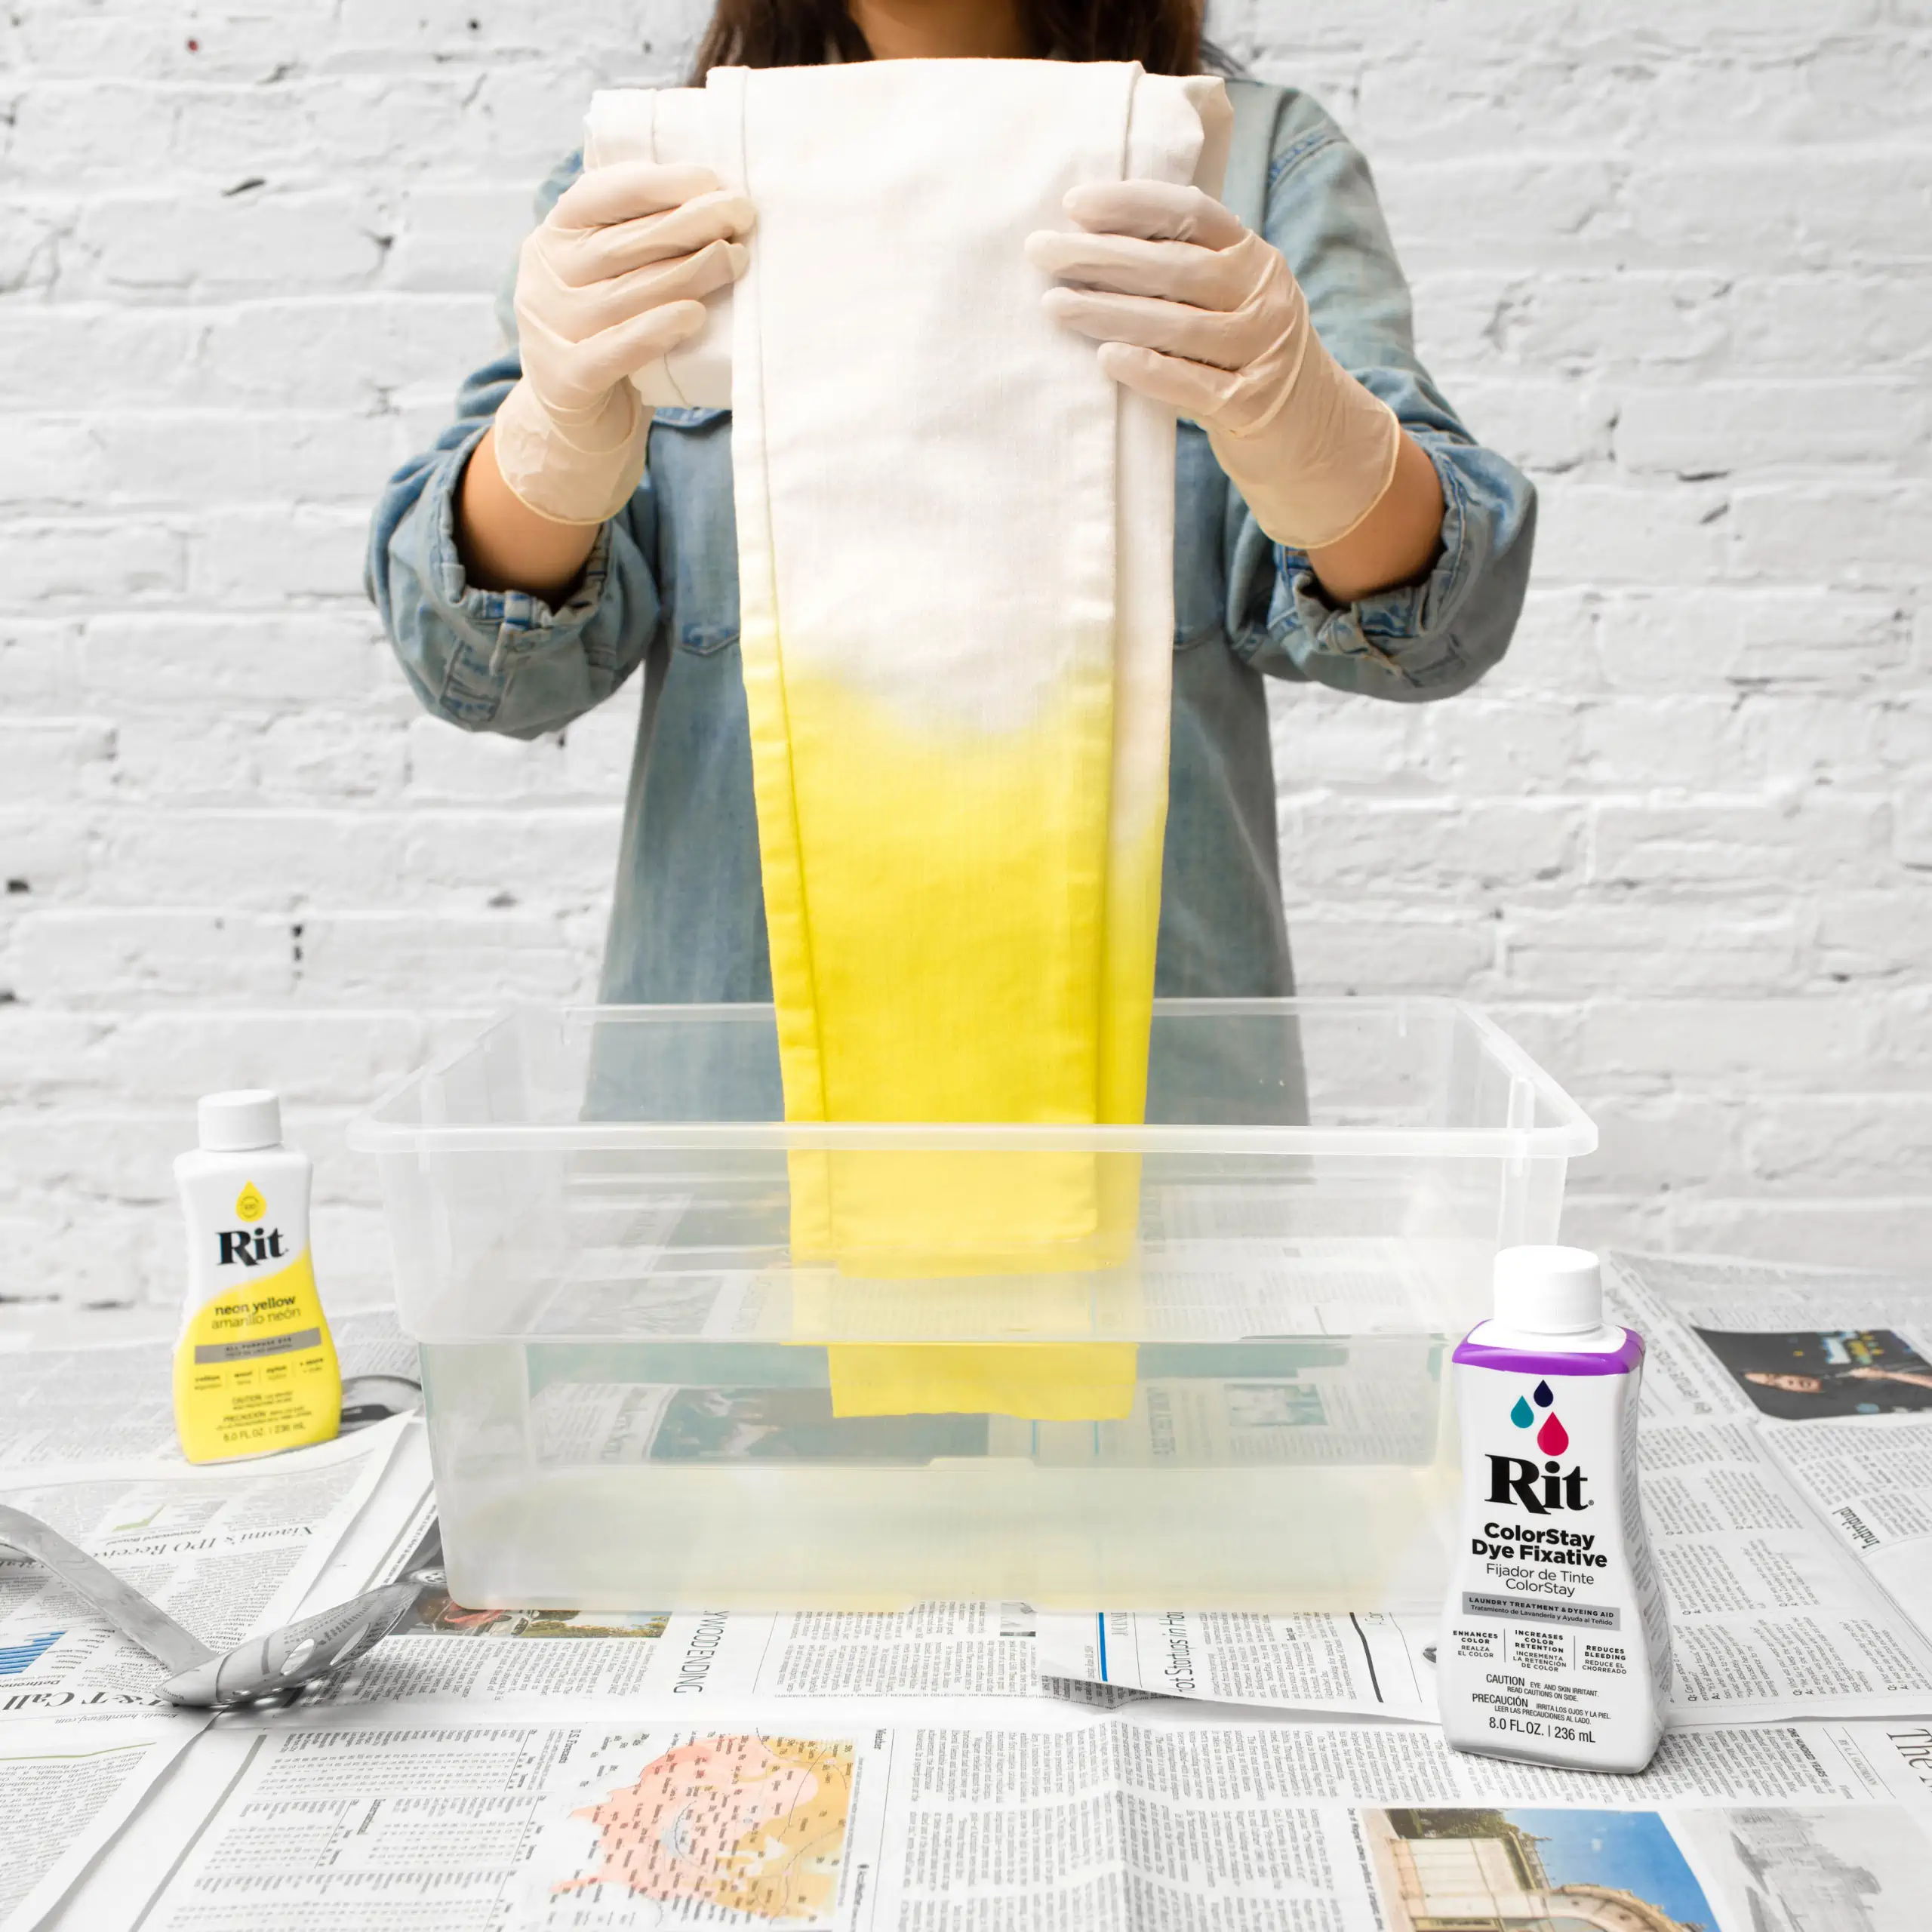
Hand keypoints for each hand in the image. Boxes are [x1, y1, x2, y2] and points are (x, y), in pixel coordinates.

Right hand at [492, 160, 751, 526]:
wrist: (580, 423)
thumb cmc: (614, 335)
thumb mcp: (616, 277)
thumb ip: (643, 241)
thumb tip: (716, 201)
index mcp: (555, 236)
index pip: (601, 195)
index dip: (658, 185)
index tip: (712, 181)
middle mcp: (544, 276)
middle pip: (622, 244)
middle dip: (688, 223)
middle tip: (742, 214)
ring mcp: (550, 327)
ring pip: (626, 294)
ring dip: (687, 273)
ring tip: (736, 260)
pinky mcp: (565, 379)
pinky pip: (615, 349)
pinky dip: (655, 330)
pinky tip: (694, 315)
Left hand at [1026, 180, 1400, 551]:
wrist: (1310, 430)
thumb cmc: (1242, 356)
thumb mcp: (1228, 299)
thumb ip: (1182, 269)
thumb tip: (1086, 241)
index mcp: (1253, 256)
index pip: (1192, 213)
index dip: (1132, 204)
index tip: (1073, 205)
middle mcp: (1263, 294)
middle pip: (1175, 266)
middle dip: (1102, 256)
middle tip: (1041, 251)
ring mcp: (1262, 349)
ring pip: (1178, 324)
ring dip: (1110, 311)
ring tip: (1054, 305)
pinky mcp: (1250, 403)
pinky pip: (1192, 383)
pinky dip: (1148, 369)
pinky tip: (1106, 357)